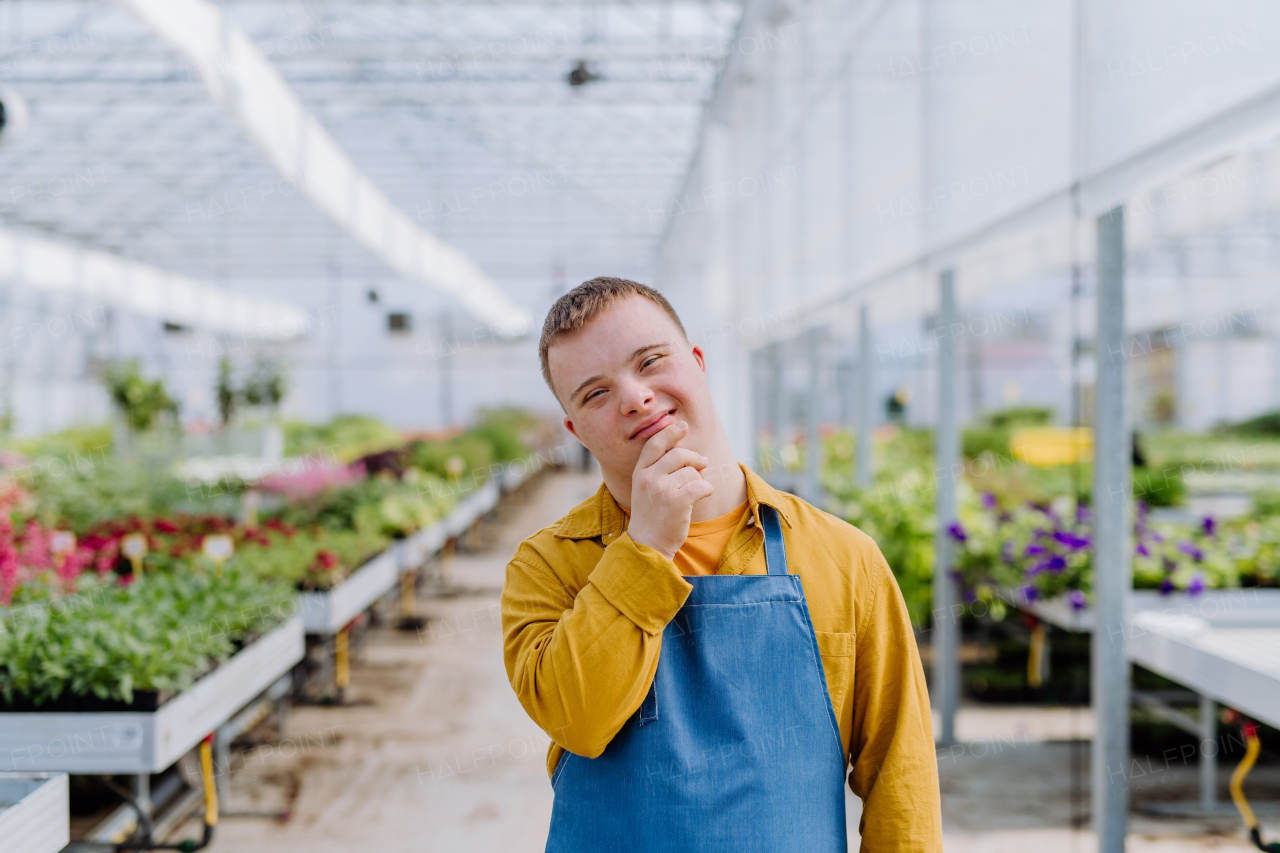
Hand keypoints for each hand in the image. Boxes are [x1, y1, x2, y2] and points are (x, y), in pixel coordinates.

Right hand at [625, 421, 713, 559]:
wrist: (647, 545)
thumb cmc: (652, 517)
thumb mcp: (646, 490)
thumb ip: (661, 471)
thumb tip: (696, 457)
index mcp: (640, 473)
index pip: (655, 444)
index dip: (670, 432)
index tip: (682, 425)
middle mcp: (648, 478)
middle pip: (679, 454)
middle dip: (695, 458)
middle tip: (704, 463)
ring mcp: (662, 489)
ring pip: (692, 472)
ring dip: (699, 481)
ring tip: (693, 494)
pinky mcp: (677, 502)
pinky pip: (701, 485)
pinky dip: (707, 489)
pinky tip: (704, 494)